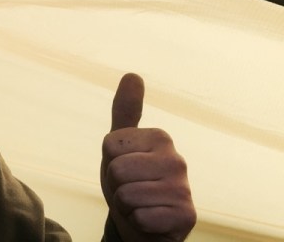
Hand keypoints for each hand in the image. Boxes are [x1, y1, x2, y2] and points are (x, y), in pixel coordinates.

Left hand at [101, 73, 195, 241]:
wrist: (142, 222)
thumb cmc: (130, 180)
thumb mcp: (119, 145)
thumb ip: (125, 110)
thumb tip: (132, 74)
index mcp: (160, 137)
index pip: (110, 145)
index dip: (109, 161)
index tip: (124, 168)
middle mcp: (177, 159)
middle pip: (117, 170)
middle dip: (116, 184)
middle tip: (131, 189)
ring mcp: (184, 188)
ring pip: (127, 194)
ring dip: (126, 205)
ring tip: (140, 204)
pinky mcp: (187, 215)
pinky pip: (141, 216)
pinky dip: (139, 221)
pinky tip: (150, 220)